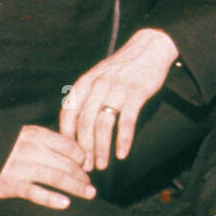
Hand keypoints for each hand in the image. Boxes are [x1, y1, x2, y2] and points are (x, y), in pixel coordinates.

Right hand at [0, 125, 95, 209]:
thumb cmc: (0, 146)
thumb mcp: (22, 136)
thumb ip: (44, 142)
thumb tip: (71, 153)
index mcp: (36, 135)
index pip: (67, 145)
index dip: (81, 156)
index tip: (86, 165)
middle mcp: (31, 150)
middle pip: (65, 163)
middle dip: (81, 175)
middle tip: (90, 185)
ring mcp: (21, 167)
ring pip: (56, 177)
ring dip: (75, 186)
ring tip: (89, 194)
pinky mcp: (10, 185)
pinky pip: (35, 193)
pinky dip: (51, 199)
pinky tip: (65, 204)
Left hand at [59, 28, 179, 169]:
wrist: (149, 49)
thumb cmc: (122, 68)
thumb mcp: (98, 77)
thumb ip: (86, 98)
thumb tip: (75, 129)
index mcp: (85, 83)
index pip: (68, 113)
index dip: (67, 136)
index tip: (69, 154)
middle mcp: (97, 86)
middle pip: (84, 123)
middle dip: (83, 148)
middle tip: (85, 166)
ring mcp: (116, 89)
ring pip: (103, 125)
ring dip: (101, 148)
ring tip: (102, 164)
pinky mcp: (136, 94)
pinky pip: (126, 122)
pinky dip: (123, 140)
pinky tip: (122, 154)